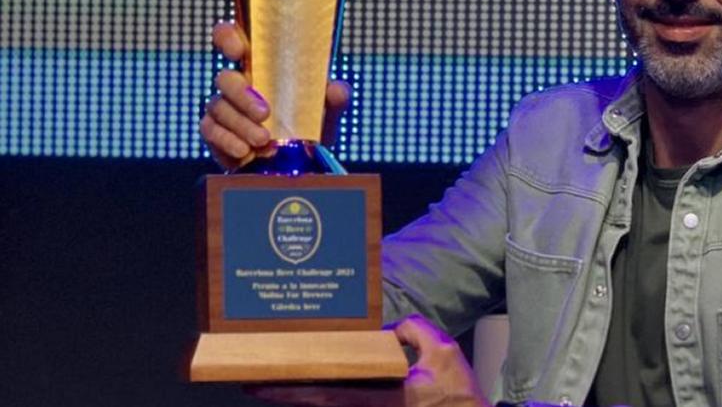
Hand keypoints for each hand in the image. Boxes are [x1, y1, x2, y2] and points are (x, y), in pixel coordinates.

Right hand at [199, 21, 351, 169]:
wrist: (300, 161)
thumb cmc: (311, 122)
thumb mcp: (328, 109)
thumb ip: (335, 97)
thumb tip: (337, 90)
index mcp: (262, 66)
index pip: (233, 39)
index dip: (228, 38)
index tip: (238, 50)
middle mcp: (238, 83)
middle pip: (225, 78)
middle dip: (242, 95)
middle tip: (265, 113)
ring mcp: (224, 107)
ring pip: (219, 107)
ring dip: (240, 124)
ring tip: (263, 140)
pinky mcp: (216, 132)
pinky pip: (211, 131)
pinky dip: (227, 141)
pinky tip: (244, 152)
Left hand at [247, 315, 489, 406]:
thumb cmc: (459, 394)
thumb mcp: (445, 350)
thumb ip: (413, 331)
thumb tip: (387, 332)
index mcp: (383, 399)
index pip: (327, 394)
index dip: (292, 389)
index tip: (263, 383)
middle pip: (317, 405)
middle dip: (284, 394)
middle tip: (252, 383)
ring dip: (301, 396)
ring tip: (274, 384)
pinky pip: (344, 405)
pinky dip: (323, 398)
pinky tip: (310, 388)